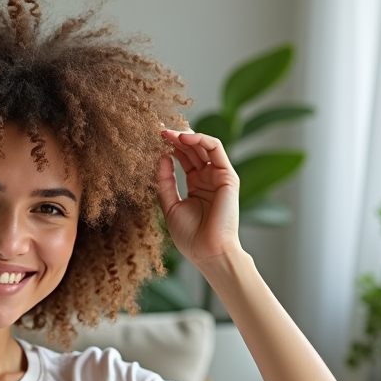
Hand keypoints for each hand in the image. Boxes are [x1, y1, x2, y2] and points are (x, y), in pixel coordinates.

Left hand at [158, 129, 241, 266]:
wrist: (208, 251)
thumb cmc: (190, 236)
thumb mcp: (170, 205)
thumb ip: (165, 182)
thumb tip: (161, 156)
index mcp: (195, 186)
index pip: (183, 159)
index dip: (169, 147)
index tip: (152, 138)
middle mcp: (208, 178)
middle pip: (192, 149)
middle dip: (175, 137)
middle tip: (158, 129)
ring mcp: (219, 176)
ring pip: (203, 146)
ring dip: (186, 135)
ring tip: (167, 132)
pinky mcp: (228, 176)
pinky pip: (215, 149)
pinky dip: (200, 139)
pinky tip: (183, 137)